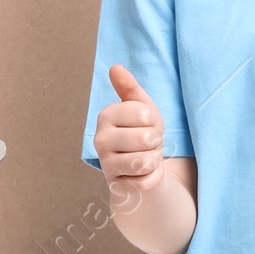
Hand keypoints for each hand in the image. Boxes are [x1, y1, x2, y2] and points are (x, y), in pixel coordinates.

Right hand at [93, 64, 165, 195]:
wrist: (142, 168)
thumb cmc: (143, 132)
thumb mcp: (142, 108)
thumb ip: (129, 88)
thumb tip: (115, 67)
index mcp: (105, 116)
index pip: (142, 113)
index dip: (152, 119)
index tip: (144, 123)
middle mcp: (100, 140)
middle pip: (146, 137)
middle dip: (155, 141)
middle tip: (146, 143)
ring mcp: (106, 164)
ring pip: (145, 160)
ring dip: (153, 159)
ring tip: (145, 157)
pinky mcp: (115, 186)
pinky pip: (145, 180)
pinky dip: (151, 176)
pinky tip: (142, 174)